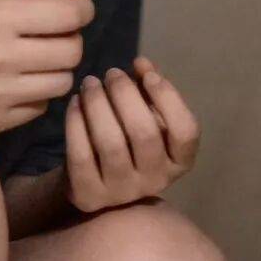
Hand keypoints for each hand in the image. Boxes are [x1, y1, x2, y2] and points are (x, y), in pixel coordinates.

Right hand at [0, 0, 94, 135]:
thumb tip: (80, 5)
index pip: (68, 15)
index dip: (82, 9)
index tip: (78, 10)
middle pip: (71, 51)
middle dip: (71, 38)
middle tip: (53, 34)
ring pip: (62, 83)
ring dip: (56, 68)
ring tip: (34, 58)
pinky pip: (40, 107)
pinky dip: (36, 92)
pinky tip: (14, 80)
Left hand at [66, 53, 200, 212]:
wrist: (93, 179)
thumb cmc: (128, 136)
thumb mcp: (145, 111)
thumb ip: (148, 85)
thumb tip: (142, 64)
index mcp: (178, 161)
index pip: (186, 132)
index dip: (169, 99)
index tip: (148, 75)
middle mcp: (155, 180)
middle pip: (144, 133)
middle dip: (125, 94)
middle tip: (112, 72)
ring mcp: (121, 192)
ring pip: (111, 143)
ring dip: (98, 104)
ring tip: (90, 83)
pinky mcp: (89, 196)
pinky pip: (82, 156)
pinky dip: (76, 123)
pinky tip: (75, 102)